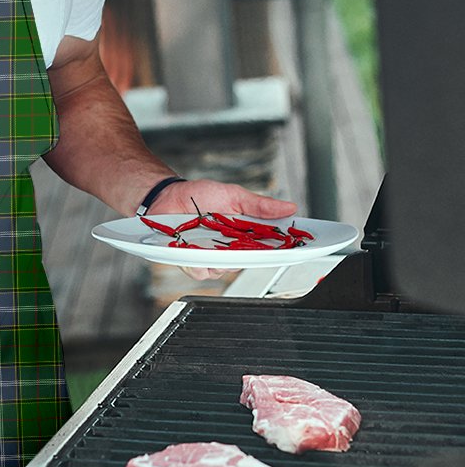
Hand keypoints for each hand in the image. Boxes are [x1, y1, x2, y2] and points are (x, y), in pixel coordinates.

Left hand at [148, 179, 297, 281]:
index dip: (284, 250)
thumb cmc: (200, 195)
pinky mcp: (192, 262)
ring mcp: (211, 257)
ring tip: (212, 238)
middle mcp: (230, 249)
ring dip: (221, 257)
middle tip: (246, 241)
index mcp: (245, 234)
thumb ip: (260, 205)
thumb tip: (289, 207)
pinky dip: (199, 261)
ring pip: (225, 270)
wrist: (168, 196)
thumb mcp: (234, 195)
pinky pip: (201, 271)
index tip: (298, 247)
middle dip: (251, 255)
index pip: (270, 247)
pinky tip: (194, 248)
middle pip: (249, 262)